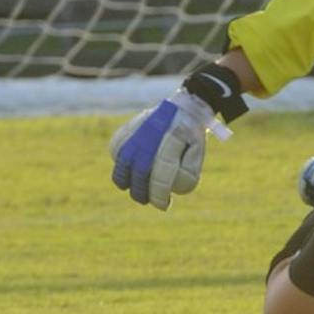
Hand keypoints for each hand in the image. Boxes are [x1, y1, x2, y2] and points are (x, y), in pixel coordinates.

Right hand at [109, 90, 215, 210]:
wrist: (185, 107)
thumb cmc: (192, 136)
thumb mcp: (197, 155)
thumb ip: (186, 175)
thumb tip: (170, 189)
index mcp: (177, 139)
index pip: (162, 174)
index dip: (159, 195)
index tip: (163, 206)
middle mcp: (155, 132)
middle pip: (140, 171)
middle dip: (142, 191)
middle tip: (147, 200)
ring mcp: (140, 128)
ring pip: (123, 159)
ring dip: (126, 179)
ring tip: (135, 187)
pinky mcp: (130, 126)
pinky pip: (116, 146)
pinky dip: (119, 160)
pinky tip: (128, 168)